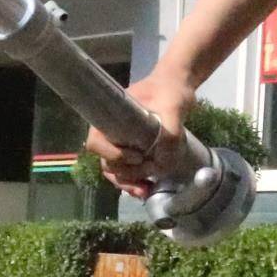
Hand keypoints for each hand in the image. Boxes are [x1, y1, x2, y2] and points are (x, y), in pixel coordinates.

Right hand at [89, 69, 191, 198]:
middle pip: (107, 162)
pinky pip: (128, 171)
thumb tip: (162, 161)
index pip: (97, 143)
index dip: (113, 155)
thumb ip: (170, 130)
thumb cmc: (170, 90)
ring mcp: (122, 143)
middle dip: (124, 176)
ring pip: (116, 171)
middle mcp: (111, 132)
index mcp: (110, 118)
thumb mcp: (173, 105)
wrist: (179, 86)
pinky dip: (135, 182)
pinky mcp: (135, 150)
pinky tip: (148, 188)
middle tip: (145, 181)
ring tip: (146, 190)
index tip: (137, 157)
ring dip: (129, 183)